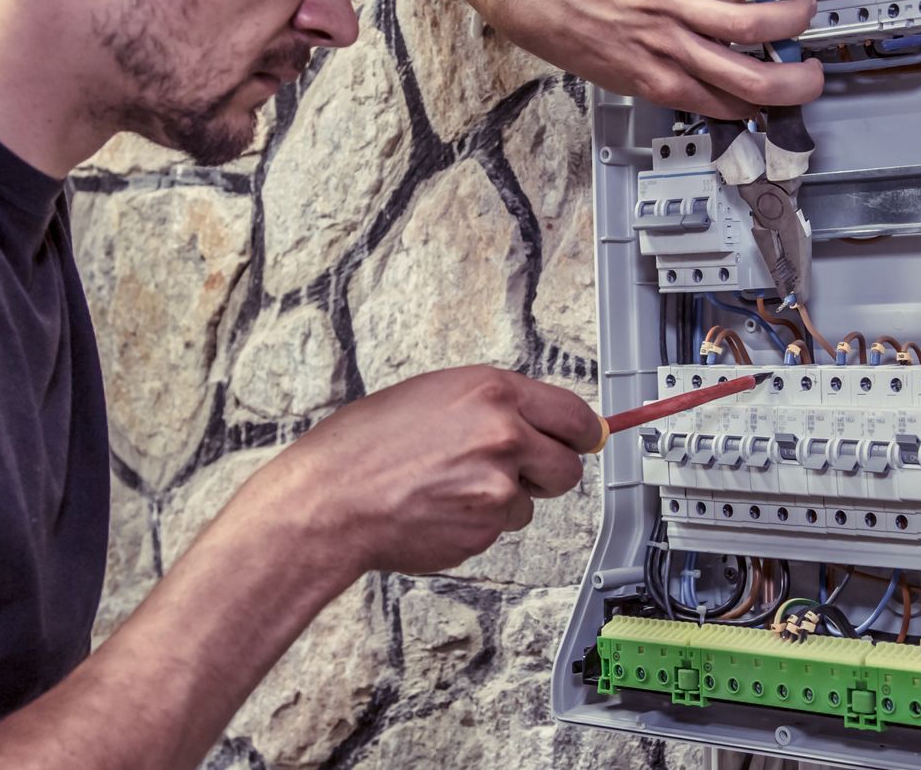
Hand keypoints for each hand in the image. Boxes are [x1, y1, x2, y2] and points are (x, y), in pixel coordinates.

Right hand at [263, 366, 600, 574]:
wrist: (331, 499)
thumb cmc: (366, 445)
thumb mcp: (434, 396)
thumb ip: (492, 406)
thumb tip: (539, 419)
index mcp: (491, 392)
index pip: (573, 413)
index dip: (583, 432)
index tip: (589, 439)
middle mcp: (503, 434)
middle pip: (568, 465)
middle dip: (548, 472)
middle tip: (515, 470)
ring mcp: (497, 485)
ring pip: (532, 501)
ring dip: (504, 499)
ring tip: (452, 487)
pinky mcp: (485, 527)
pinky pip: (501, 527)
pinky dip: (479, 523)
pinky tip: (441, 508)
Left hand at [475, 0, 822, 119]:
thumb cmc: (579, 31)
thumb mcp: (626, 66)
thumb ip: (677, 62)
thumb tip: (717, 52)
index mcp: (662, 81)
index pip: (730, 106)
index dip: (766, 108)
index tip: (785, 98)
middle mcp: (670, 49)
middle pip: (751, 77)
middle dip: (795, 81)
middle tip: (813, 71)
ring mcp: (670, 6)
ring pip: (748, 22)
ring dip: (788, 18)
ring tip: (804, 9)